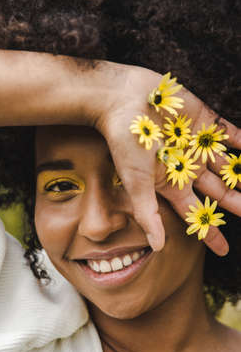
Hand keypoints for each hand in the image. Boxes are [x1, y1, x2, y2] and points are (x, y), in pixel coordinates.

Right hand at [93, 64, 240, 254]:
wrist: (123, 100)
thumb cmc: (126, 144)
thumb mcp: (137, 184)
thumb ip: (148, 215)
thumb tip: (158, 247)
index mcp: (170, 183)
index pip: (195, 212)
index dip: (209, 232)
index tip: (225, 251)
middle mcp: (186, 166)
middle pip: (218, 191)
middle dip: (237, 204)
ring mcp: (197, 144)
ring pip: (228, 165)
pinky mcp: (204, 121)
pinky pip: (230, 134)